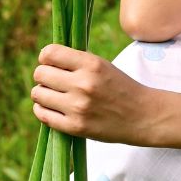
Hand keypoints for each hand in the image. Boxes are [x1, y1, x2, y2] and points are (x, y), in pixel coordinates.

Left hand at [31, 44, 152, 143]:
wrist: (143, 116)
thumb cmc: (121, 88)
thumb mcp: (103, 66)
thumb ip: (76, 62)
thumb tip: (44, 59)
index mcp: (91, 64)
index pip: (49, 53)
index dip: (46, 58)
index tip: (52, 63)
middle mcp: (83, 84)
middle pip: (39, 74)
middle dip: (44, 76)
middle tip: (54, 81)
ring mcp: (78, 107)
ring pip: (38, 94)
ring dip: (43, 94)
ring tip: (54, 96)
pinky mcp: (75, 127)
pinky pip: (42, 115)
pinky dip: (43, 110)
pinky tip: (53, 108)